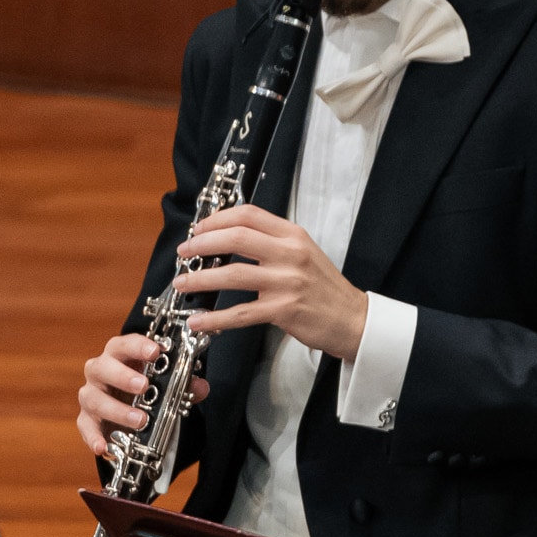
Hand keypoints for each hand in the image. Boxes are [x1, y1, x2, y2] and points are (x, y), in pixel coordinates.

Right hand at [75, 333, 205, 459]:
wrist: (128, 412)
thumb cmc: (146, 390)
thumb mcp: (167, 385)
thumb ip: (184, 385)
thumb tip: (201, 387)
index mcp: (120, 356)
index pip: (124, 344)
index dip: (138, 346)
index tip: (155, 351)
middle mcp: (101, 372)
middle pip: (102, 367)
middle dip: (123, 376)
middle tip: (144, 385)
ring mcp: (91, 395)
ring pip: (94, 398)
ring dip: (117, 410)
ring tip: (139, 420)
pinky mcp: (87, 418)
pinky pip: (85, 427)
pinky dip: (93, 438)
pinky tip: (103, 447)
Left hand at [174, 204, 367, 360]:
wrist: (354, 319)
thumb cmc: (325, 288)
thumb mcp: (304, 253)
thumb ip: (272, 242)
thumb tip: (230, 238)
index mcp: (293, 236)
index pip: (248, 215)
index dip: (216, 219)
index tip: (198, 229)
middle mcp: (290, 255)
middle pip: (235, 238)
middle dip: (201, 244)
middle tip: (185, 251)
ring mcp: (287, 282)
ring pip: (232, 275)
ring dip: (200, 280)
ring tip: (182, 283)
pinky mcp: (284, 310)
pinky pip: (240, 313)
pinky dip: (215, 318)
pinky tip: (199, 321)